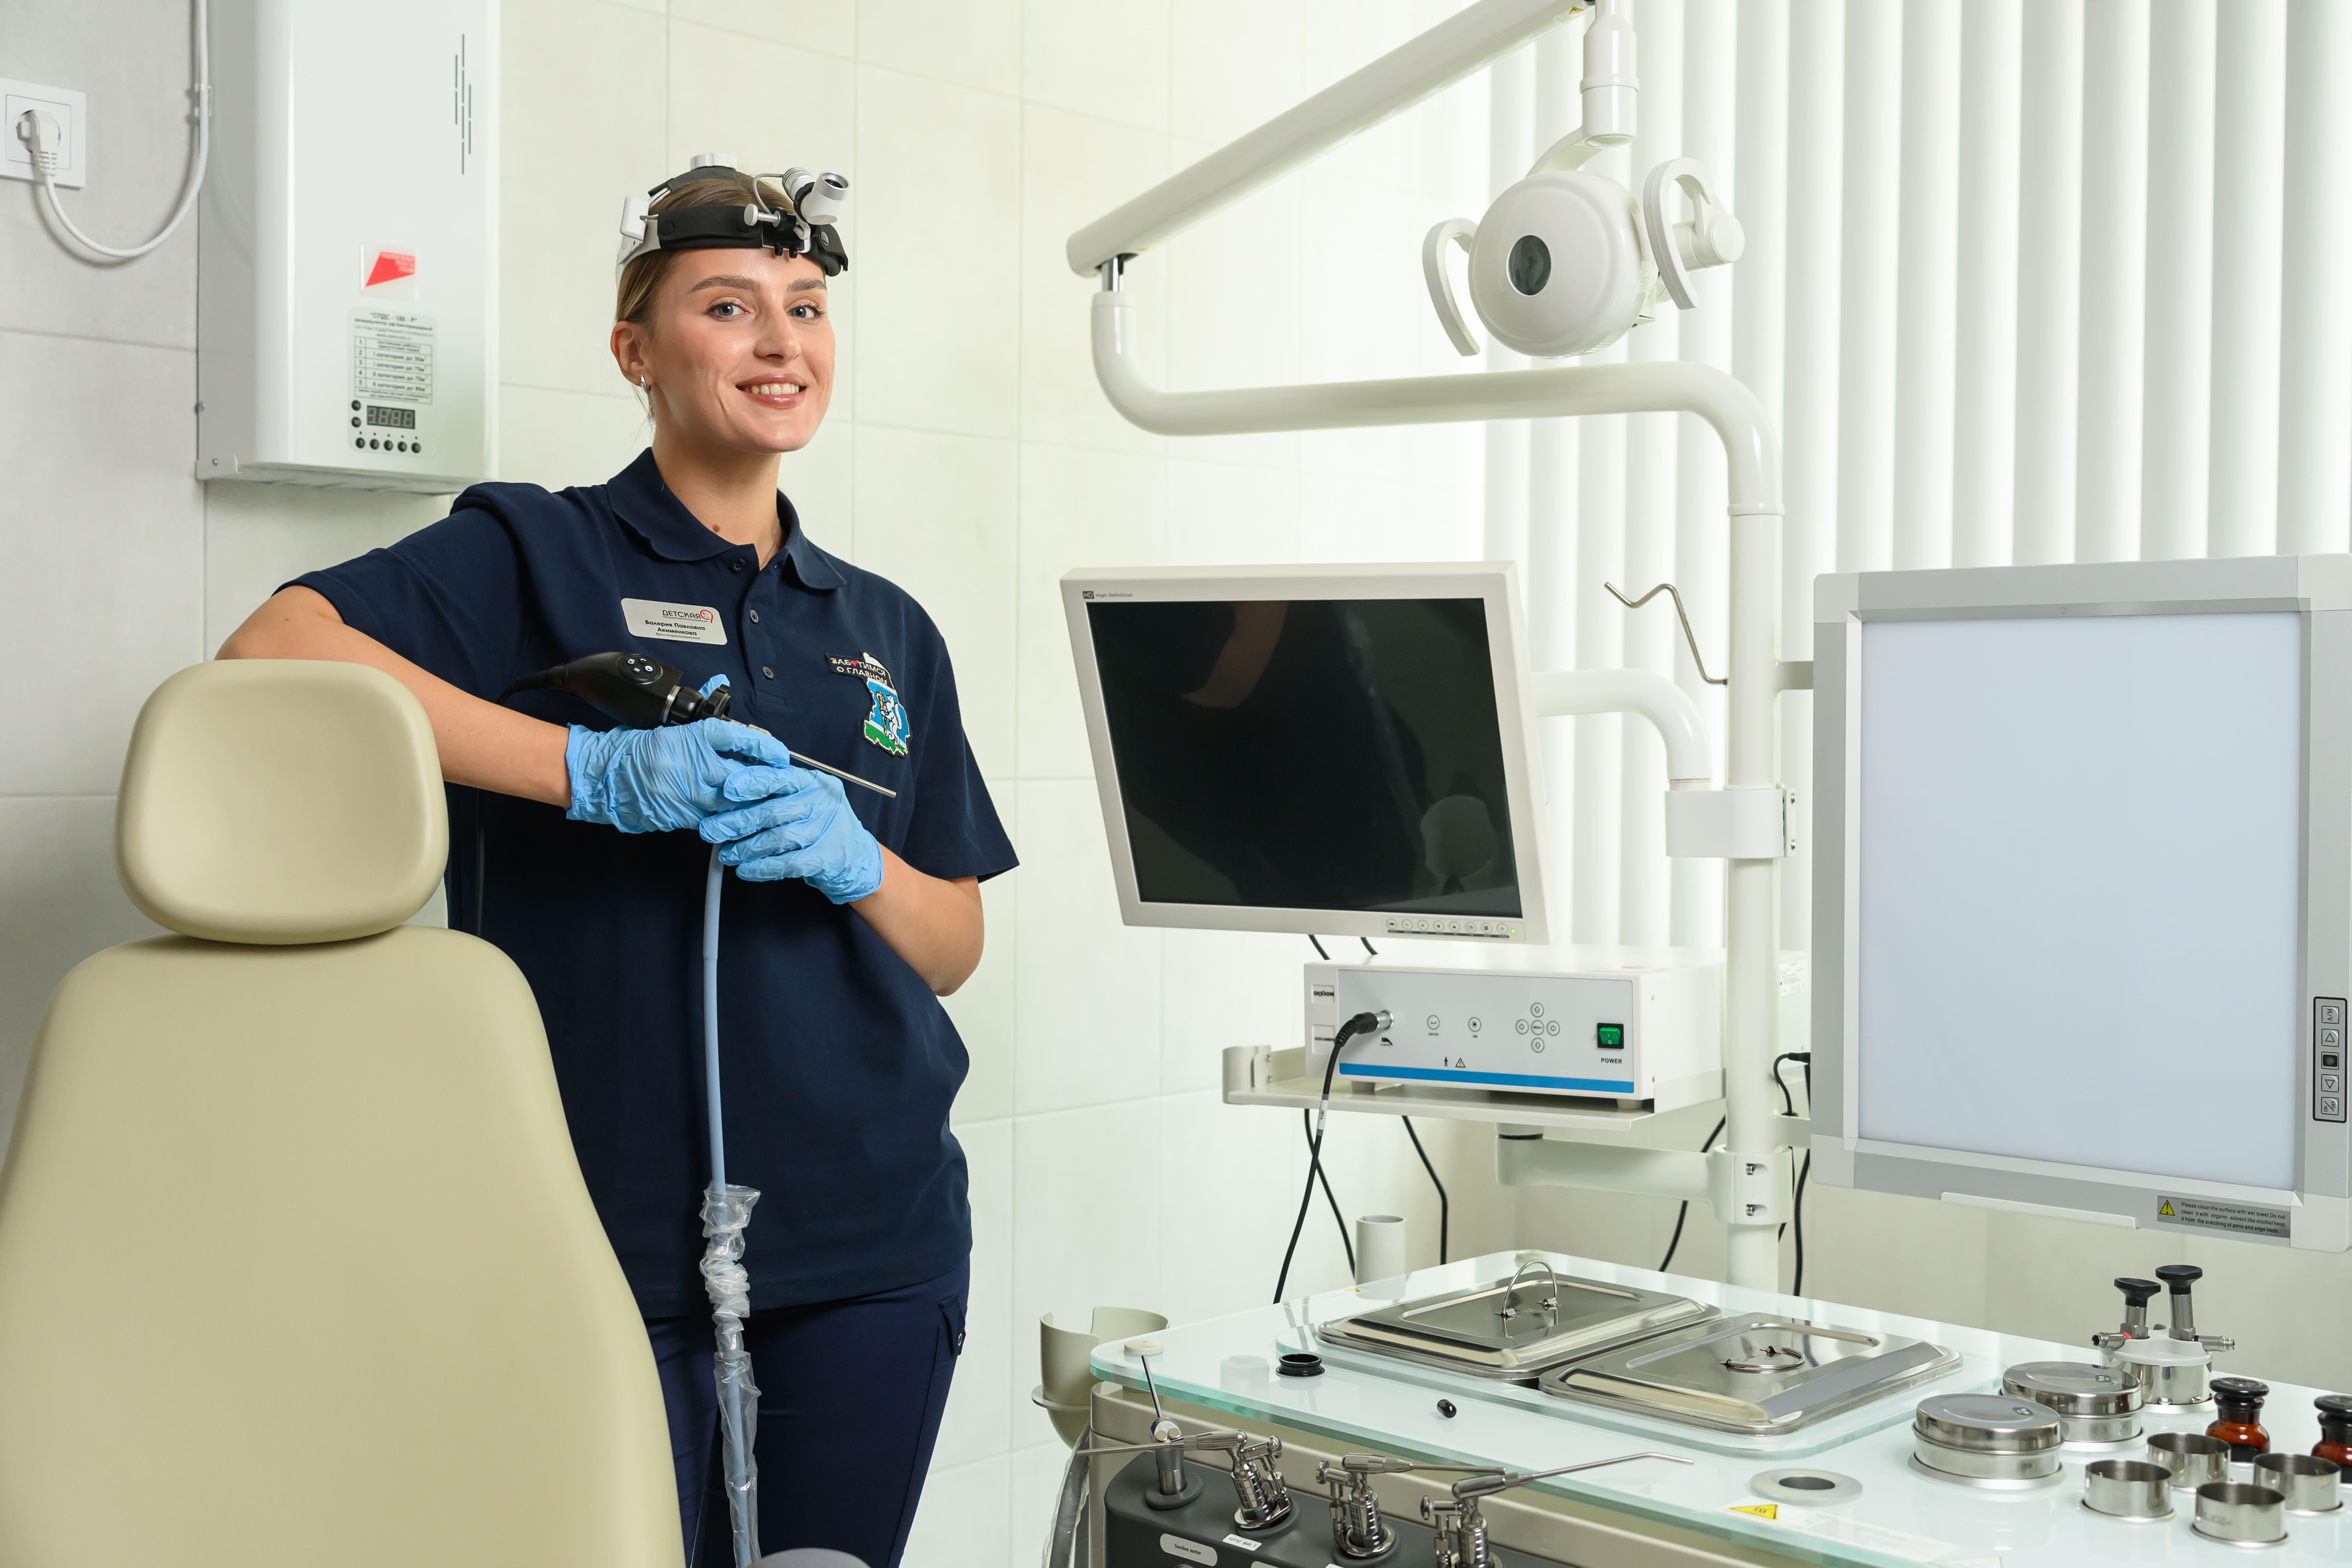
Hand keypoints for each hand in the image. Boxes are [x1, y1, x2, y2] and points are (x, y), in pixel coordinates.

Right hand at [565, 718, 791, 833]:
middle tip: (782, 781)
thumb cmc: (638, 750)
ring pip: (732, 802)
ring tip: (766, 798)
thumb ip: (701, 717)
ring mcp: (687, 794)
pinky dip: (729, 815)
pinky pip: (715, 818)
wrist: (604, 775)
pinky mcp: (682, 816)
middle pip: (742, 776)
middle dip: (765, 781)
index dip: (764, 746)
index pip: (737, 737)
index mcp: (691, 738)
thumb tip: (719, 683)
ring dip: (751, 801)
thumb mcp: (672, 728)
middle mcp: (692, 765)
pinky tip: (739, 812)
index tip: (779, 753)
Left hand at [699, 763, 885, 903]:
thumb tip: (728, 791)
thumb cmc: (819, 822)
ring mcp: (825, 830)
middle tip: (711, 830)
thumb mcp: (804, 797)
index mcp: (812, 781)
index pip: (779, 777)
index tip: (726, 790)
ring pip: (777, 839)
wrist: (855, 855)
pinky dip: (762, 868)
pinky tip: (746, 870)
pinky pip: (787, 864)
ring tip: (726, 854)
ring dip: (746, 848)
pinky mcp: (825, 857)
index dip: (751, 782)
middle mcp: (821, 802)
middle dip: (737, 822)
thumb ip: (775, 791)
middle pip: (772, 811)